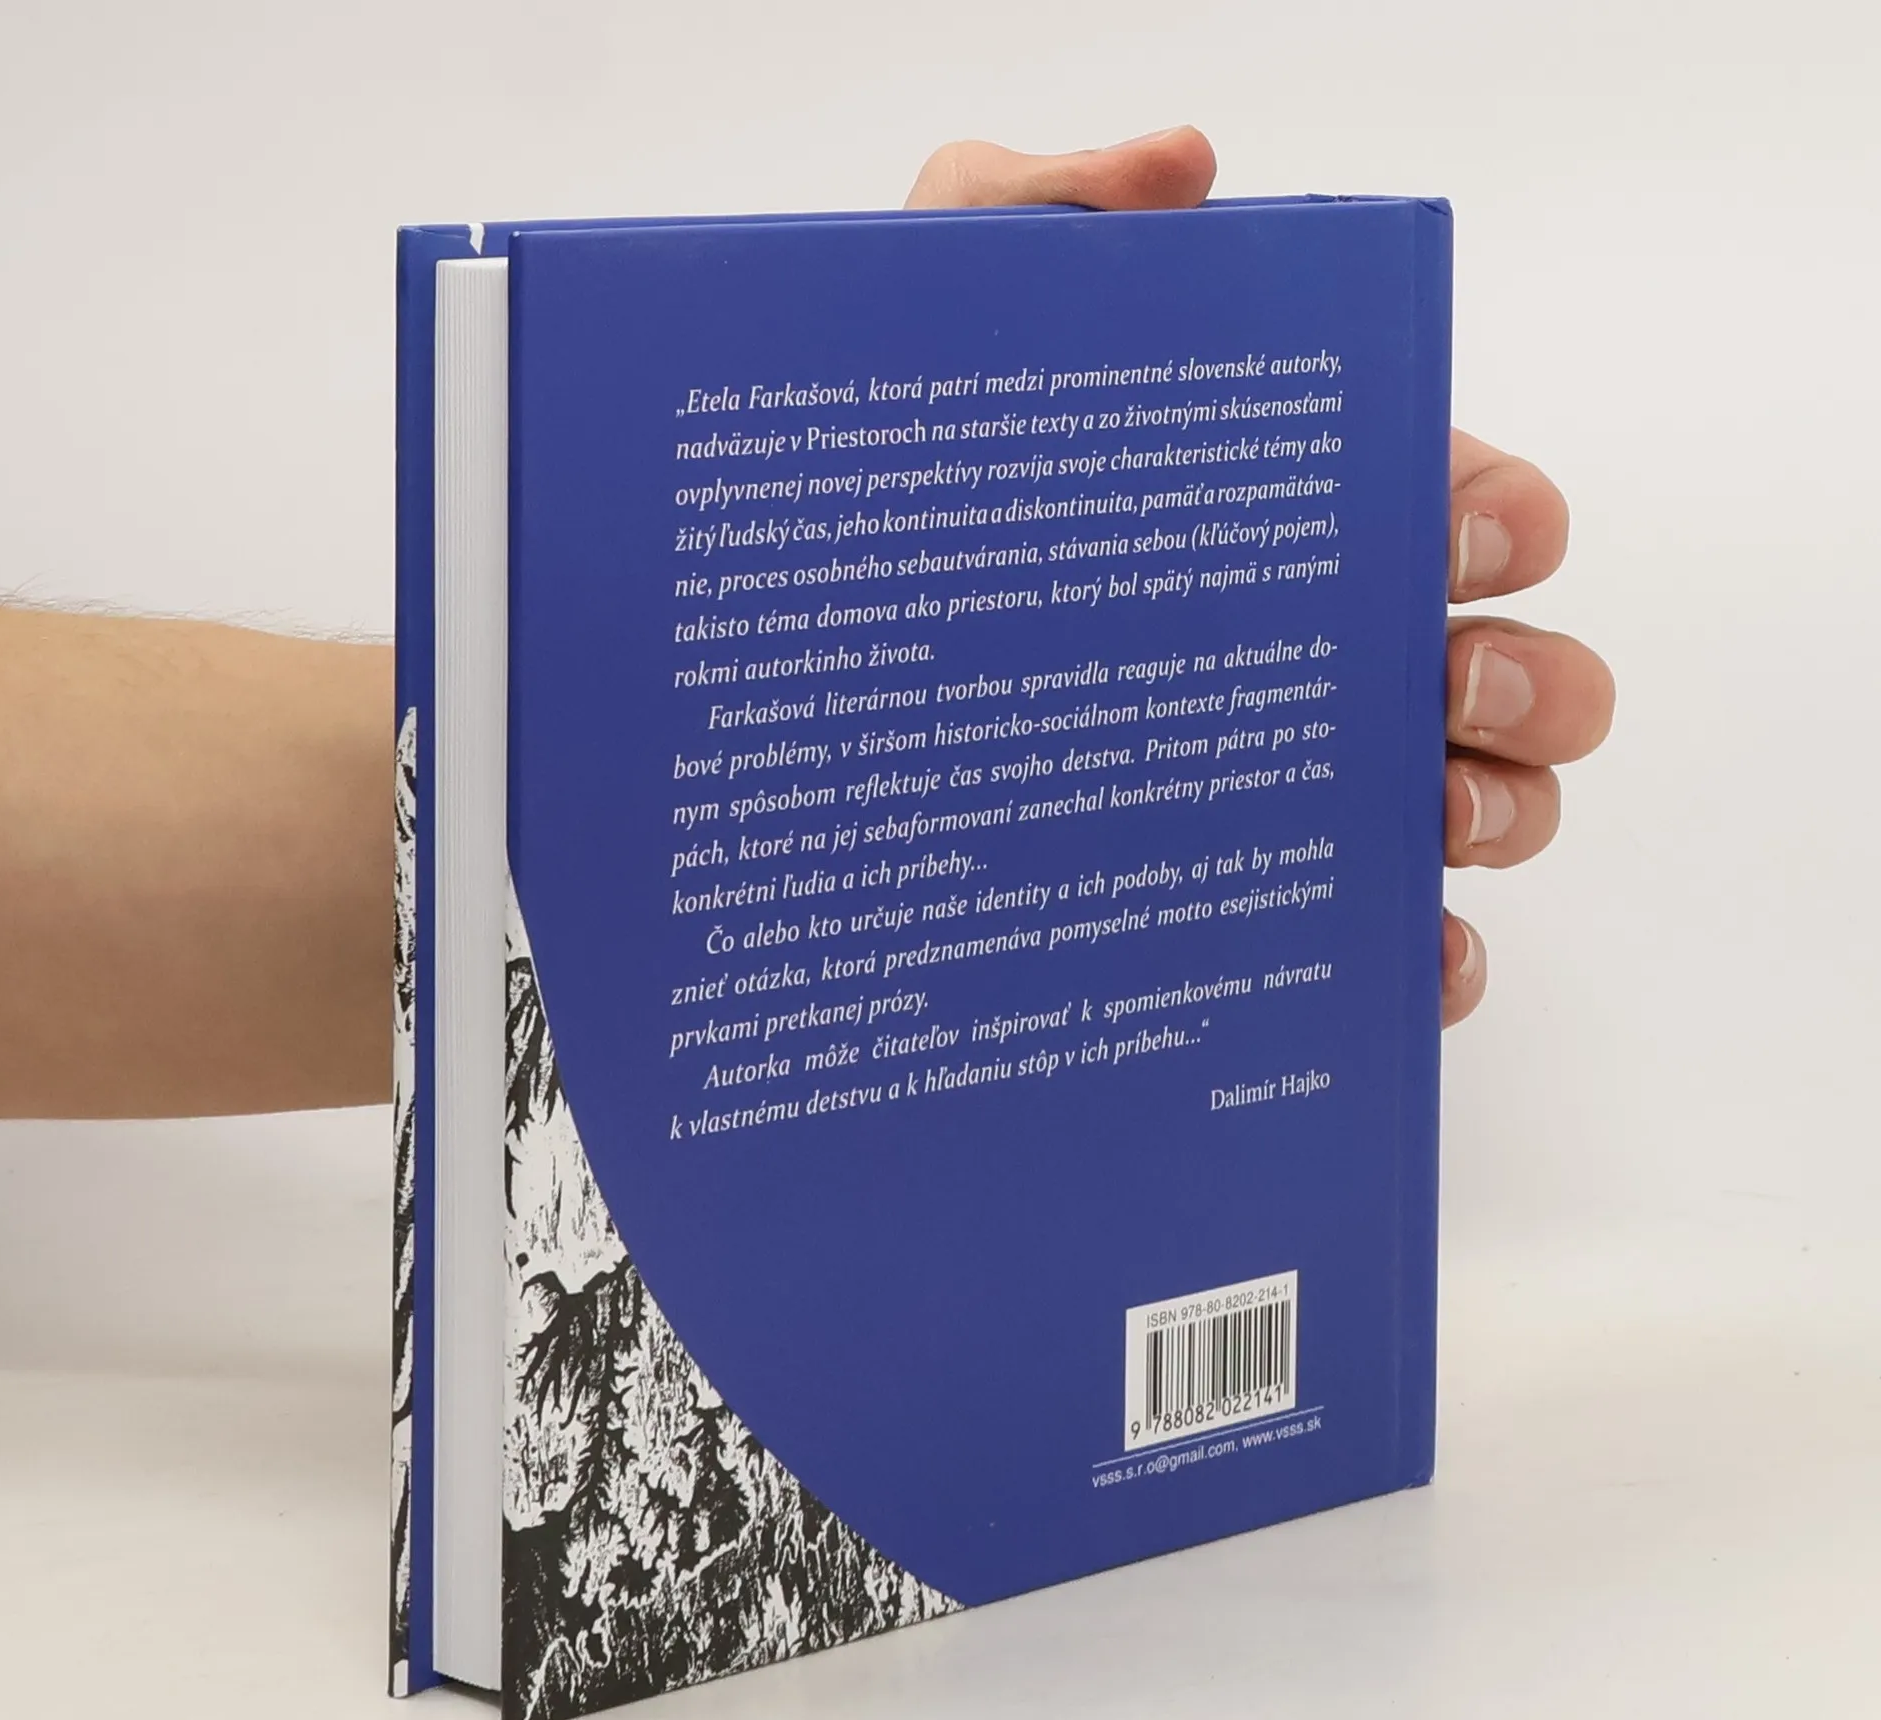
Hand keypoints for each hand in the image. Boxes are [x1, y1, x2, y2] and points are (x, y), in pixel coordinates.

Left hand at [906, 129, 1615, 1025]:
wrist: (781, 649)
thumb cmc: (886, 490)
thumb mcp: (943, 317)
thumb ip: (1049, 212)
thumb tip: (1182, 169)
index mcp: (1289, 519)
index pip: (1467, 508)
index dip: (1503, 520)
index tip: (1450, 534)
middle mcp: (1313, 653)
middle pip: (1516, 672)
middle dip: (1528, 677)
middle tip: (1438, 679)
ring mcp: (1289, 785)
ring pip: (1485, 807)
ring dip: (1499, 810)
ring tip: (1422, 806)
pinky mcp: (1245, 900)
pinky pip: (1385, 948)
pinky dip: (1429, 961)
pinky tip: (1408, 953)